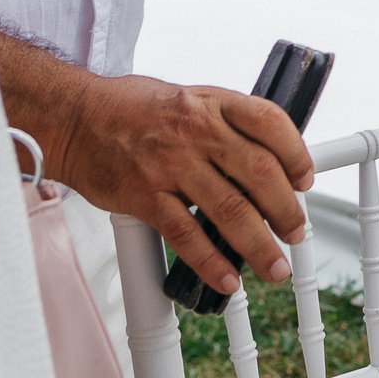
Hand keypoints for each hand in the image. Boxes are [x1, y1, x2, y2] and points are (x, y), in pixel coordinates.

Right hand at [46, 71, 315, 296]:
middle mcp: (196, 131)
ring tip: (274, 267)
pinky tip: (227, 278)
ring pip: (228, 209)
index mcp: (213, 102)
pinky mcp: (144, 195)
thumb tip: (267, 161)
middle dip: (286, 210)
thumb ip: (225, 125)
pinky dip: (211, 261)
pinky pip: (185, 235)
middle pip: (259, 172)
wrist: (73, 118)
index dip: (296, 154)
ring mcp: (170, 164)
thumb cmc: (132, 109)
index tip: (305, 181)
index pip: (270, 122)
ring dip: (259, 244)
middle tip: (297, 233)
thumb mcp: (189, 99)